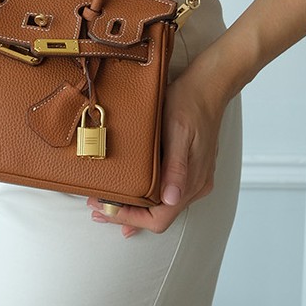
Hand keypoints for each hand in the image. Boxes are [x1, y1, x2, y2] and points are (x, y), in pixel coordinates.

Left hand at [89, 69, 226, 236]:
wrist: (207, 87)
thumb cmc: (190, 104)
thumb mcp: (179, 132)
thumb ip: (176, 168)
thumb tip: (172, 198)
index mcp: (192, 181)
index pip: (160, 218)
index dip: (130, 219)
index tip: (106, 209)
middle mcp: (195, 186)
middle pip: (159, 217)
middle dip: (127, 216)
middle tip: (97, 209)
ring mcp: (193, 179)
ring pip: (162, 208)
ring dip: (134, 209)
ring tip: (107, 203)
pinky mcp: (189, 170)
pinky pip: (165, 193)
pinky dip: (146, 199)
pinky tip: (132, 195)